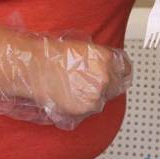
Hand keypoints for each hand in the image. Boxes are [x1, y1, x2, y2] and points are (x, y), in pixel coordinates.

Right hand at [0, 30, 131, 129]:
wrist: (33, 68)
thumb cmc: (52, 55)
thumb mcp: (83, 49)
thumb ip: (100, 59)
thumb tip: (109, 68)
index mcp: (106, 58)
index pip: (126, 68)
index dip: (121, 70)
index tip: (118, 72)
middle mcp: (105, 77)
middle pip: (116, 85)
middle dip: (107, 83)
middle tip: (89, 80)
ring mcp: (95, 95)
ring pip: (102, 99)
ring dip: (93, 95)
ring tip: (74, 86)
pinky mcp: (83, 109)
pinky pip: (89, 109)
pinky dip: (82, 105)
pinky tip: (69, 94)